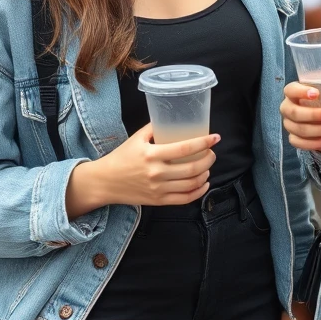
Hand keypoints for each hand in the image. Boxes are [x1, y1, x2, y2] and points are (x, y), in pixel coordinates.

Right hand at [65, 124, 217, 217]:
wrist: (105, 182)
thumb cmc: (121, 157)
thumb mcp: (136, 138)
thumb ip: (155, 127)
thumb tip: (173, 118)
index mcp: (152, 155)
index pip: (185, 149)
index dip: (204, 142)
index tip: (215, 138)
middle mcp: (156, 173)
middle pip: (192, 168)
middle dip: (208, 159)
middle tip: (212, 152)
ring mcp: (158, 189)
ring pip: (191, 184)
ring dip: (205, 174)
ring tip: (208, 166)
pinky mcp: (158, 201)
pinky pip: (184, 199)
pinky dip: (198, 192)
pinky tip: (204, 183)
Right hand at [280, 82, 320, 152]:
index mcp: (292, 92)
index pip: (290, 90)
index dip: (301, 92)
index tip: (317, 93)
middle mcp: (287, 107)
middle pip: (295, 113)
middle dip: (314, 114)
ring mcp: (288, 124)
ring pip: (300, 130)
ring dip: (320, 130)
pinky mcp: (293, 138)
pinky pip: (300, 143)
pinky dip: (316, 143)